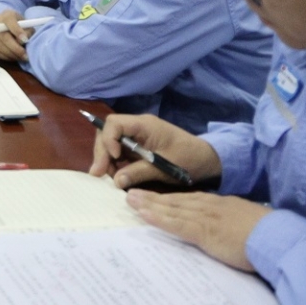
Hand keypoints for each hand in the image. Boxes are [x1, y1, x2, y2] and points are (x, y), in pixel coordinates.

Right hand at [0, 10, 32, 62]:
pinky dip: (3, 56)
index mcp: (6, 14)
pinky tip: (11, 57)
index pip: (8, 19)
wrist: (6, 26)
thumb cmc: (19, 26)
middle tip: (24, 56)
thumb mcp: (27, 26)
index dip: (16, 29)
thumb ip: (27, 31)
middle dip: (15, 48)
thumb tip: (23, 41)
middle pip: (2, 35)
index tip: (25, 40)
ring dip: (10, 54)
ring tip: (20, 58)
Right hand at [88, 113, 221, 189]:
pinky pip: (119, 151)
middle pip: (108, 132)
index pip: (115, 123)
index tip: (114, 159)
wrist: (206, 160)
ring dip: (107, 159)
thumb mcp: (164, 167)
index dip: (108, 140)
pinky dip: (115, 164)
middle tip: (99, 173)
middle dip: (102, 152)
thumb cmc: (189, 158)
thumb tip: (116, 181)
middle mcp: (137, 127)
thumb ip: (139, 172)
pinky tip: (117, 176)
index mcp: (145, 125)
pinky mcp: (137, 147)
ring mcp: (136, 137)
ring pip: (110, 142)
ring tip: (110, 178)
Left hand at [128, 190, 269, 272]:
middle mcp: (209, 206)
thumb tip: (224, 229)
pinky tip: (143, 215)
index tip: (153, 196)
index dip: (169, 198)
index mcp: (220, 204)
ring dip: (149, 204)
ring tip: (129, 200)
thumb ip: (231, 223)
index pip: (189, 199)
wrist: (279, 239)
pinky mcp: (205, 231)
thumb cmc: (268, 236)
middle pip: (175, 200)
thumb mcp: (246, 223)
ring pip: (171, 209)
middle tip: (130, 193)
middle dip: (152, 197)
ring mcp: (206, 217)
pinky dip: (159, 218)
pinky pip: (177, 224)